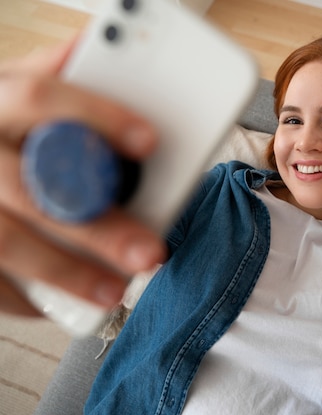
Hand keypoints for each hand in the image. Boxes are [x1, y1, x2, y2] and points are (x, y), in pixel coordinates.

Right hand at [0, 40, 165, 315]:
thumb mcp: (15, 91)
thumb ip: (57, 77)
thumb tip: (102, 47)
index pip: (38, 97)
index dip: (95, 116)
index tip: (149, 141)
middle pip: (33, 188)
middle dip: (98, 226)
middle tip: (149, 252)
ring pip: (6, 239)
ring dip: (66, 271)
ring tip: (113, 291)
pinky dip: (21, 297)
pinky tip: (54, 302)